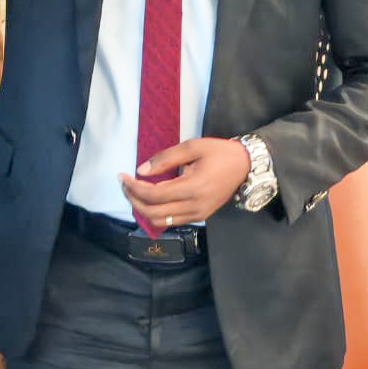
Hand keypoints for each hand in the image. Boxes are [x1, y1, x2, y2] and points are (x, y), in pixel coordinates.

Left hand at [118, 138, 250, 229]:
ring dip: (143, 209)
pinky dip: (156, 213)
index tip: (122, 176)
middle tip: (125, 184)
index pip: (154, 195)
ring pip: (160, 221)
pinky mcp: (200, 217)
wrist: (245, 166)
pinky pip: (171, 221)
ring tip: (135, 192)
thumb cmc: (219, 153)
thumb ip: (166, 158)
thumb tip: (141, 170)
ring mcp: (197, 215)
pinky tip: (152, 198)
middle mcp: (194, 206)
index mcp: (192, 187)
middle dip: (133, 200)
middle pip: (153, 213)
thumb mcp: (192, 147)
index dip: (134, 187)